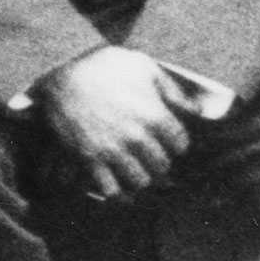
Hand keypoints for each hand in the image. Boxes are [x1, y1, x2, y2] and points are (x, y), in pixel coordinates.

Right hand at [37, 45, 192, 200]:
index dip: (176, 142)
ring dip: (142, 178)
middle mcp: (136, 137)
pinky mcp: (89, 158)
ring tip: (138, 170)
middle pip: (162, 166)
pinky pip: (110, 190)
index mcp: (154, 115)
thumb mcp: (144, 66)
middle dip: (160, 162)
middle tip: (153, 156)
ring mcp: (112, 150)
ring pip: (140, 181)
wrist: (60, 70)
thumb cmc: (104, 65)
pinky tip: (121, 188)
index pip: (181, 144)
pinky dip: (119, 194)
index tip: (169, 140)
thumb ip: (173, 90)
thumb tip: (198, 110)